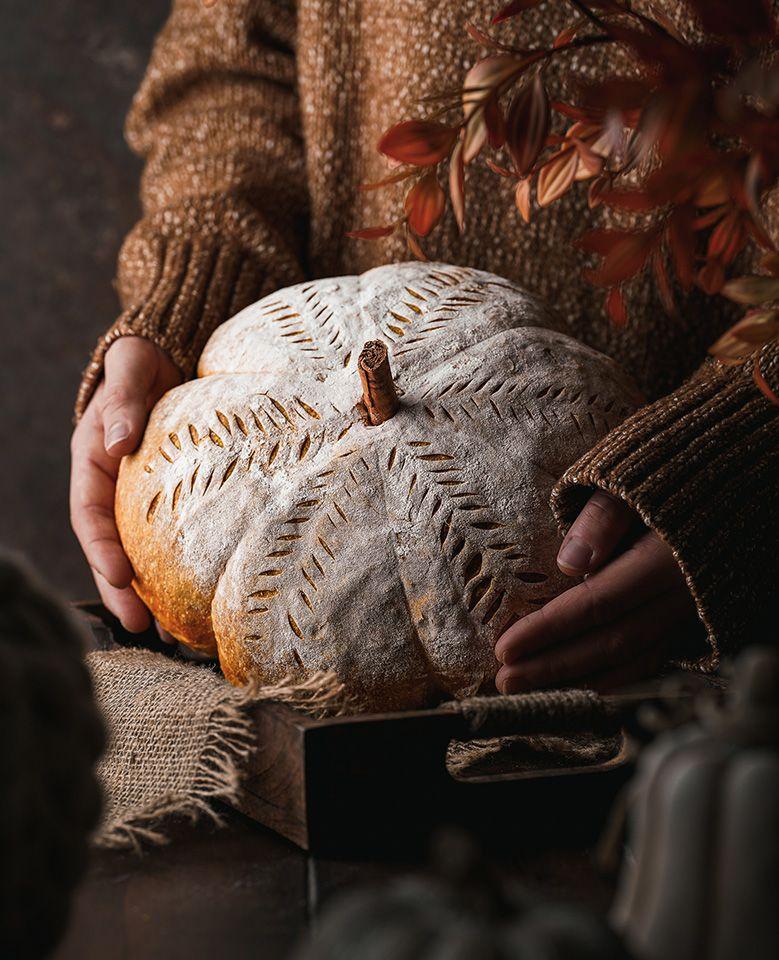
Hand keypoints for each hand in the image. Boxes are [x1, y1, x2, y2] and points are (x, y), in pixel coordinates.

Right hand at [70, 337, 180, 630]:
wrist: (162, 358)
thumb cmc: (143, 364)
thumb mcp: (131, 371)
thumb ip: (125, 403)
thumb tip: (120, 441)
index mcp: (91, 460)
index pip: (89, 513)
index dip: (101, 549)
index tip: (120, 578)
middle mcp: (109, 485)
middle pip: (108, 546)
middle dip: (119, 590)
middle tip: (140, 627)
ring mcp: (133, 495)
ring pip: (133, 550)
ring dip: (144, 591)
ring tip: (166, 632)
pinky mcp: (161, 499)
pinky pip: (161, 539)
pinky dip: (169, 569)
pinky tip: (189, 598)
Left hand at [494, 491, 699, 692]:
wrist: (729, 478)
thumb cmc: (665, 474)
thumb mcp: (630, 480)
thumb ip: (602, 519)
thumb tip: (569, 564)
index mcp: (664, 559)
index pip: (596, 605)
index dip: (548, 630)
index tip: (505, 648)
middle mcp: (682, 594)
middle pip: (611, 640)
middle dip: (555, 666)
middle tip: (506, 681)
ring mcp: (690, 610)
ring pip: (634, 658)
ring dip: (580, 680)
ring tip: (532, 690)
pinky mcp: (693, 617)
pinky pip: (654, 657)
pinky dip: (617, 677)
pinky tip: (584, 687)